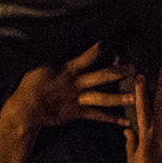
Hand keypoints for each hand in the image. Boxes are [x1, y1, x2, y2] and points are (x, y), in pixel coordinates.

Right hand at [9, 43, 133, 129]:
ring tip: (134, 97)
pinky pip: (97, 115)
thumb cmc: (31, 84)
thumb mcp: (41, 65)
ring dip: (119, 98)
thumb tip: (59, 40)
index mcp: (68, 69)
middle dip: (118, 72)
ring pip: (102, 98)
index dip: (97, 49)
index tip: (110, 42)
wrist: (27, 108)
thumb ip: (54, 56)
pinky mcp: (77, 112)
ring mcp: (78, 98)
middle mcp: (76, 83)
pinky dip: (111, 119)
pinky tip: (125, 122)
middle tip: (133, 69)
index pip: (86, 56)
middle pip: (100, 76)